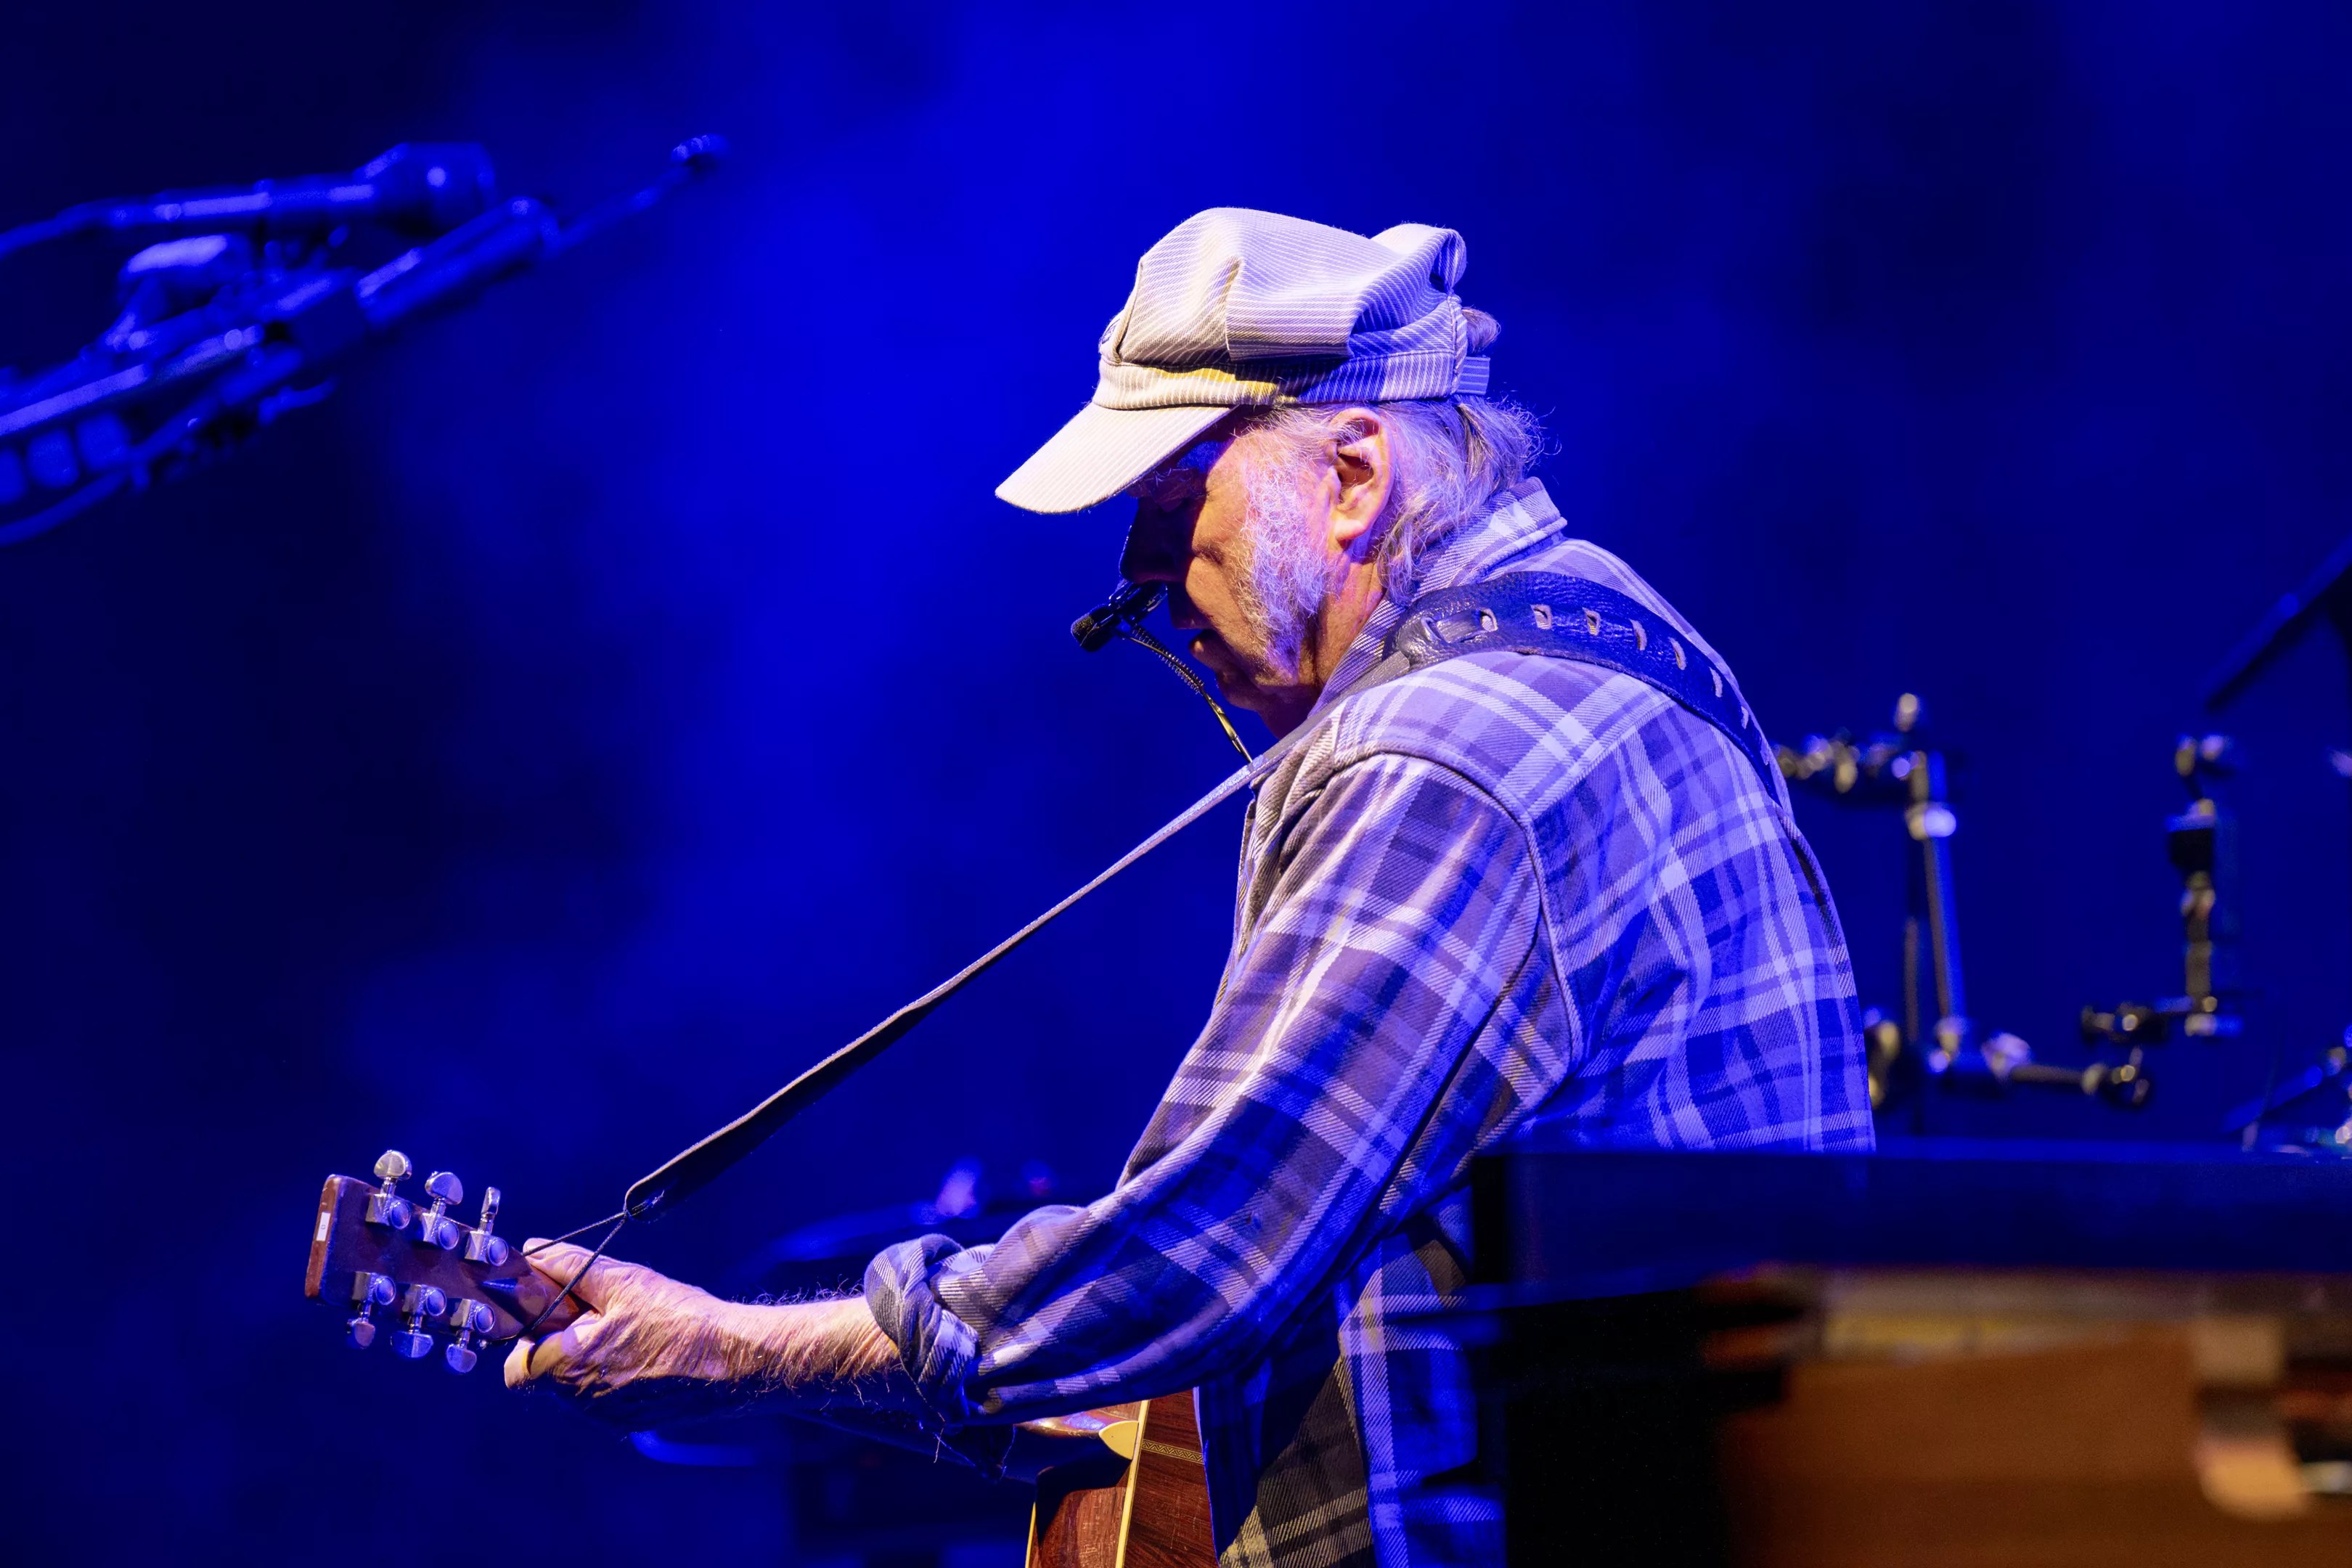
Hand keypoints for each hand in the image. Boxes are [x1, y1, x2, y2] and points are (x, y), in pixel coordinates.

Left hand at [503, 1240, 909, 1430]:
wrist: (734, 1360)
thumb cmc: (679, 1319)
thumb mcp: (622, 1280)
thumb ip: (569, 1265)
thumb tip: (531, 1250)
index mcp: (567, 1367)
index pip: (516, 1367)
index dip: (529, 1338)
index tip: (557, 1315)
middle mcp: (579, 1402)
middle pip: (545, 1376)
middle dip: (560, 1345)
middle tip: (595, 1318)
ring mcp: (605, 1417)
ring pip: (574, 1387)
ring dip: (587, 1360)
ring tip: (629, 1332)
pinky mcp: (629, 1422)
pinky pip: (602, 1398)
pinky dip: (612, 1376)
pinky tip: (644, 1354)